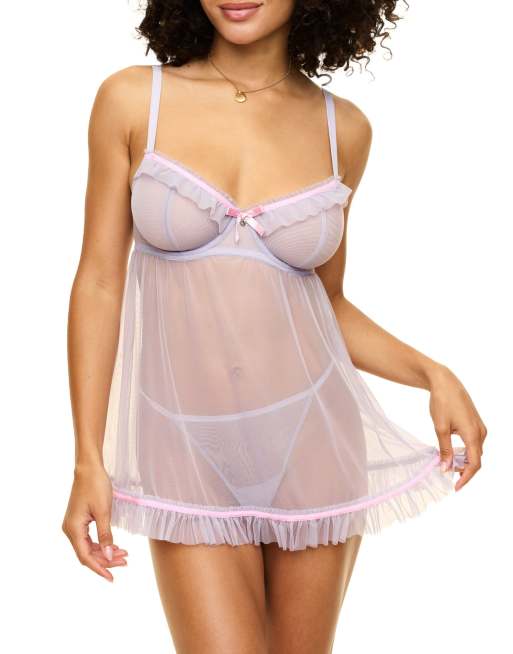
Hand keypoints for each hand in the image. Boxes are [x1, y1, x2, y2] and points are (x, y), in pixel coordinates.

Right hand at [62, 462, 127, 581]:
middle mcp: (70, 530)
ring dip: (105, 552)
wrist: (89, 468)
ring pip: (89, 547)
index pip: (85, 557)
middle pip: (88, 553)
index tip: (112, 577)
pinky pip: (89, 538)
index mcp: (73, 529)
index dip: (99, 568)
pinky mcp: (79, 521)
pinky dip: (102, 543)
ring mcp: (74, 525)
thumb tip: (108, 555)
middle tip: (126, 562)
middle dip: (106, 560)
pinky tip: (115, 546)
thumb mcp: (104, 512)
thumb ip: (105, 535)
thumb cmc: (96, 486)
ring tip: (124, 555)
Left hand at [428, 365, 486, 491]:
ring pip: (474, 451)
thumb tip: (445, 468)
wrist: (444, 382)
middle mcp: (480, 432)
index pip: (474, 464)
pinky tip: (450, 450)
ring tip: (446, 461)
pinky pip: (472, 442)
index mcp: (474, 434)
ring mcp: (479, 427)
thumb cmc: (442, 402)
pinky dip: (463, 450)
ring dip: (462, 459)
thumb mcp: (440, 428)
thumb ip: (444, 450)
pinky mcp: (474, 423)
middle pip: (475, 459)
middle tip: (445, 472)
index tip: (455, 487)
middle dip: (462, 469)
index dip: (466, 477)